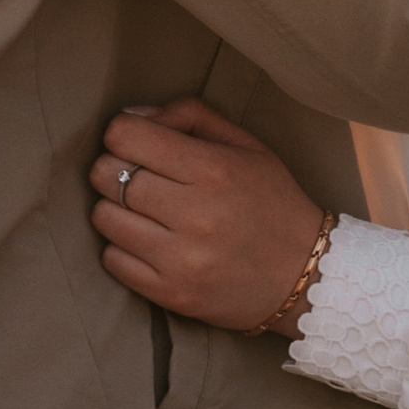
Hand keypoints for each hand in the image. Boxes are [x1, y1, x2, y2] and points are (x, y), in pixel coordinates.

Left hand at [88, 98, 330, 334]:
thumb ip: (190, 116)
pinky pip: (113, 261)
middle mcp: (194, 213)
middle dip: (112, 167)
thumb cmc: (272, 201)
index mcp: (212, 169)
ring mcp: (180, 259)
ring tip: (139, 209)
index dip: (121, 133)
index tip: (132, 140)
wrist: (305, 276)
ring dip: (113, 207)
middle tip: (132, 173)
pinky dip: (120, 247)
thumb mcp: (246, 145)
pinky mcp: (172, 294)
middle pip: (107, 176)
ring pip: (104, 218)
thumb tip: (134, 115)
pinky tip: (145, 240)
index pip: (126, 137)